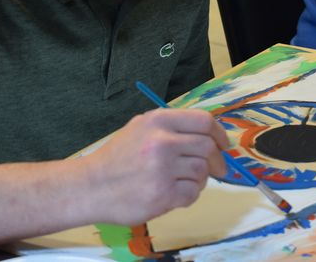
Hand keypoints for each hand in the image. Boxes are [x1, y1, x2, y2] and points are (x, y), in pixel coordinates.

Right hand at [83, 108, 228, 225]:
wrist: (91, 186)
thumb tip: (209, 134)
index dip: (219, 134)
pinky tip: (175, 193)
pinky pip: (193, 193)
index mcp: (158, 121)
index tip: (224, 144)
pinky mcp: (163, 194)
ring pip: (202, 171)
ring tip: (183, 180)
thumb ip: (172, 127)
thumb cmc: (117, 157)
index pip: (204, 121)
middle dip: (218, 160)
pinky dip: (190, 194)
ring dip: (200, 178)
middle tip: (219, 168)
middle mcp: (162, 141)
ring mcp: (163, 169)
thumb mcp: (140, 127)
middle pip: (208, 147)